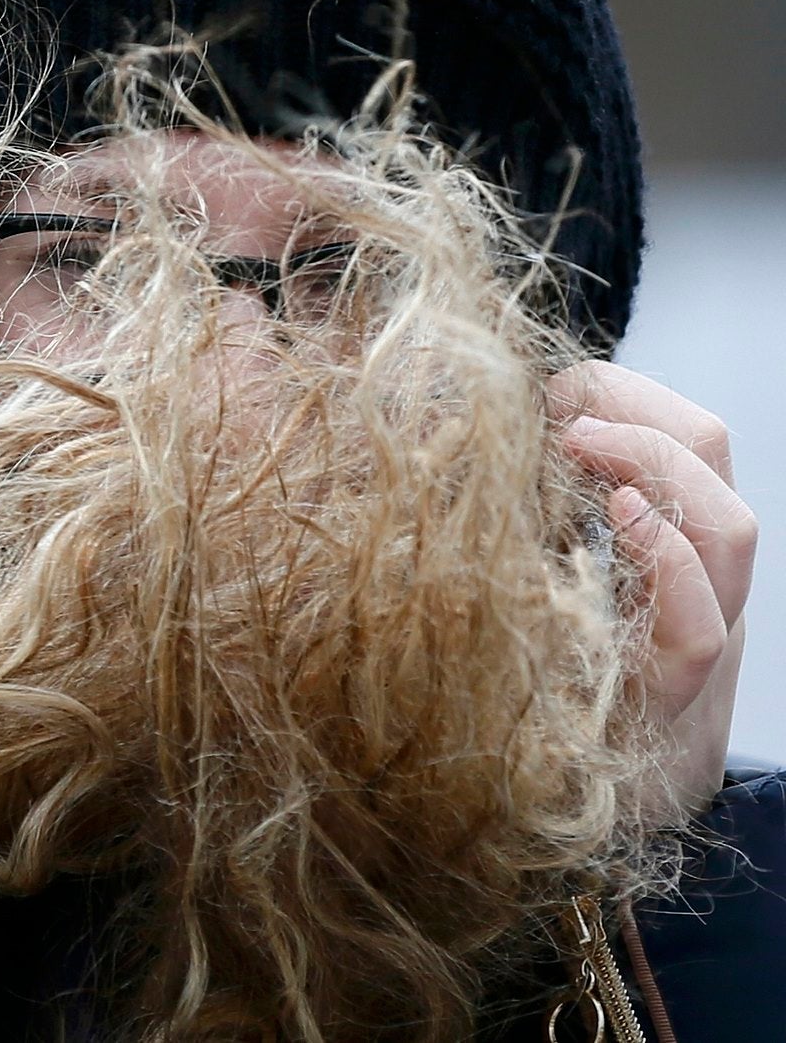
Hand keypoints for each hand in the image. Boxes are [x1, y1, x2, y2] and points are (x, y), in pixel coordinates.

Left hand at [548, 361, 757, 818]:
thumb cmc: (544, 689)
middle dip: (639, 407)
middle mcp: (699, 585)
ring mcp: (699, 642)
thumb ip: (530, 521)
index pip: (687, 436)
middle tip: (562, 407)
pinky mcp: (672, 705)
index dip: (627, 393)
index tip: (553, 387)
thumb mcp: (537, 585)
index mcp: (666, 548)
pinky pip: (700, 625)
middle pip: (714, 456)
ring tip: (581, 443)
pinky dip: (664, 558)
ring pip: (727, 528)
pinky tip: (614, 520)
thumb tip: (480, 441)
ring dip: (651, 465)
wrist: (575, 820)